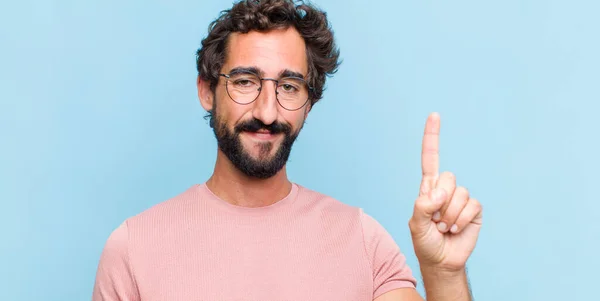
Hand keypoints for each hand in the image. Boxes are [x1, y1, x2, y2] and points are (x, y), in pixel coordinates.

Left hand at [408, 113, 482, 271]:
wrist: (441, 261)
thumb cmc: (425, 242)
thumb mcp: (416, 224)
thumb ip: (423, 205)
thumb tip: (440, 192)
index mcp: (428, 188)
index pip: (430, 158)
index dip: (432, 137)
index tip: (434, 115)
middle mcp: (445, 190)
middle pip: (448, 177)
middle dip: (440, 200)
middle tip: (435, 219)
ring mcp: (461, 199)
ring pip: (459, 193)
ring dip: (449, 215)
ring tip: (444, 227)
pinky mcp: (474, 210)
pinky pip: (472, 205)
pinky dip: (461, 219)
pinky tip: (455, 229)